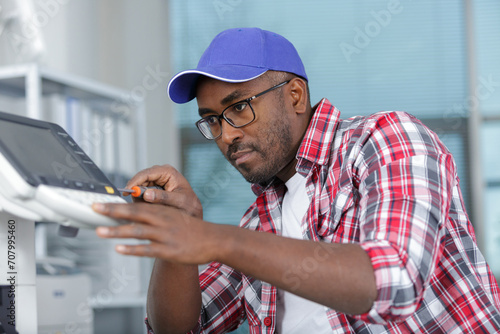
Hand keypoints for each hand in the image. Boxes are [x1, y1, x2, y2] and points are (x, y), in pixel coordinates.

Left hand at [93, 202, 218, 263]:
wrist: (212, 239)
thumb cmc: (190, 228)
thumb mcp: (174, 215)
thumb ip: (155, 215)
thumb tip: (133, 215)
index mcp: (162, 211)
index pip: (136, 205)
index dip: (117, 204)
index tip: (100, 202)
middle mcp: (162, 220)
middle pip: (133, 214)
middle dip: (112, 211)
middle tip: (94, 209)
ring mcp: (164, 235)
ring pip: (137, 231)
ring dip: (117, 231)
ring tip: (100, 231)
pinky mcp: (168, 250)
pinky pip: (147, 249)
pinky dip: (132, 249)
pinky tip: (119, 249)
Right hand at [124, 164, 201, 218]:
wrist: (193, 209)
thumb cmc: (189, 204)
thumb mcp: (178, 201)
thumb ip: (162, 197)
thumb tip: (146, 194)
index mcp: (168, 172)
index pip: (146, 173)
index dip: (135, 182)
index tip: (127, 191)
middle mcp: (161, 173)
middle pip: (141, 179)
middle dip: (136, 190)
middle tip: (133, 202)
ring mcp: (157, 179)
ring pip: (140, 185)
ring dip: (139, 196)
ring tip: (145, 207)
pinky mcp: (155, 186)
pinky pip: (143, 191)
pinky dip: (142, 199)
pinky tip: (147, 206)